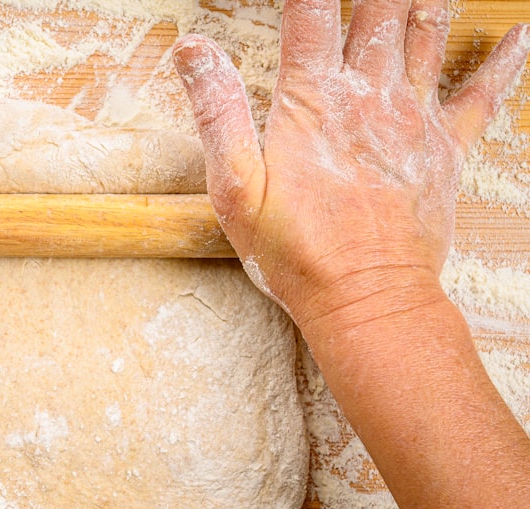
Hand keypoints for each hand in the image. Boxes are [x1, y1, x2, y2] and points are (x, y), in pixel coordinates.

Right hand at [173, 0, 528, 326]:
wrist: (367, 298)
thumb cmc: (296, 251)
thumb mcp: (235, 189)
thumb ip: (218, 113)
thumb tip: (192, 50)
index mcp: (313, 101)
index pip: (310, 11)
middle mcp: (370, 96)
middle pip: (379, 8)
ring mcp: (414, 119)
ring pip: (429, 32)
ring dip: (425, 1)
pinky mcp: (445, 148)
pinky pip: (483, 92)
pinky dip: (505, 59)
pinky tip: (519, 33)